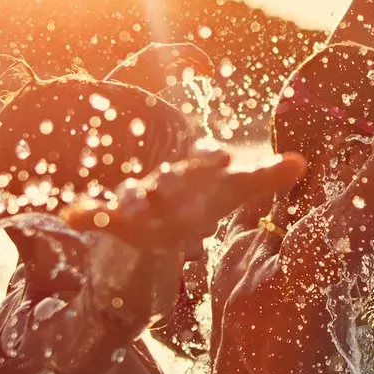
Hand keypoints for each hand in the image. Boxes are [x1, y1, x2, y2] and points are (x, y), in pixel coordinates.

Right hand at [65, 144, 306, 252]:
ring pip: (133, 196)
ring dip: (129, 200)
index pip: (206, 161)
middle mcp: (166, 180)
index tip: (223, 158)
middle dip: (170, 184)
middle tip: (171, 186)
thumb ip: (264, 176)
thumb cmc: (202, 196)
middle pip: (169, 181)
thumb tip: (302, 161)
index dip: (212, 160)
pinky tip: (71, 214)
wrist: (160, 207)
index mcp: (196, 172)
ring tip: (126, 206)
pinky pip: (99, 211)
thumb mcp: (232, 191)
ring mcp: (140, 195)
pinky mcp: (115, 213)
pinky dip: (86, 212)